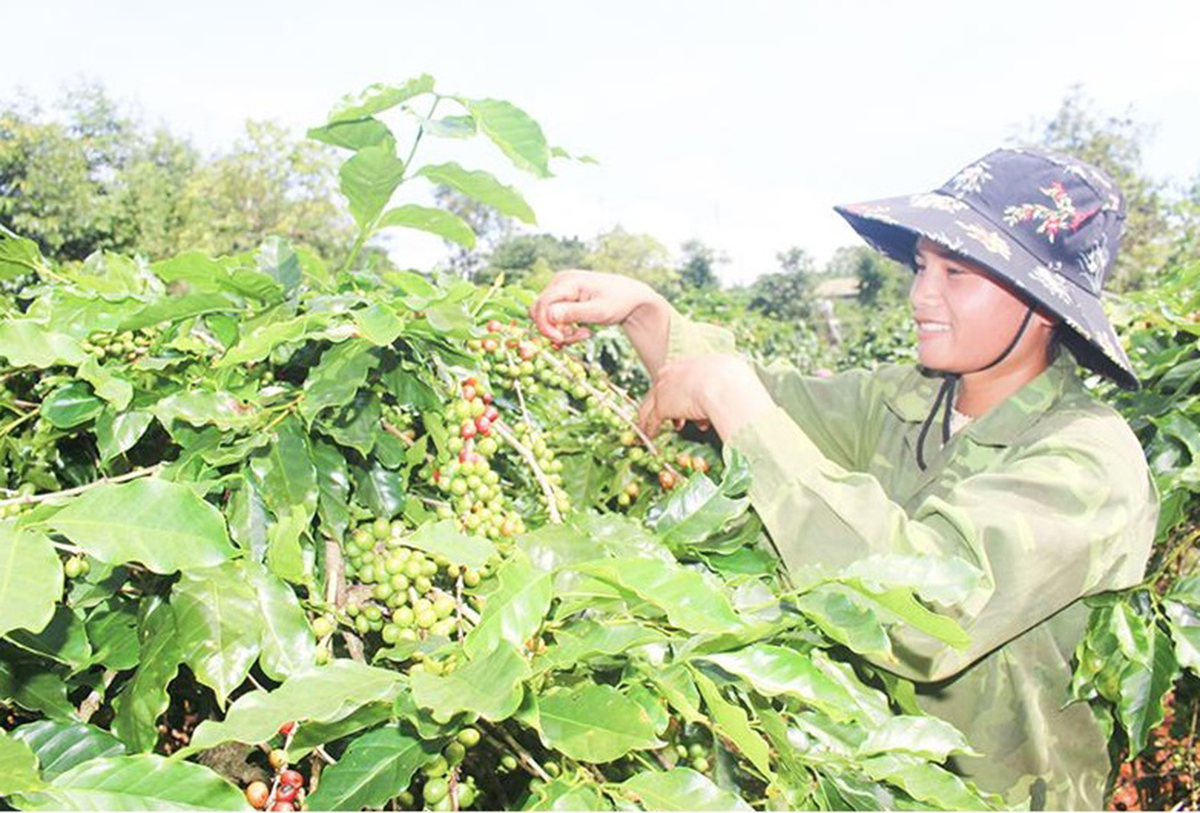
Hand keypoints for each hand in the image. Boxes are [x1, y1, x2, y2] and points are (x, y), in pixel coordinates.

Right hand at [531, 269, 672, 375]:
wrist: (631, 297)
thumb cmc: (619, 302)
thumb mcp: (599, 311)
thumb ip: (573, 313)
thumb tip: (549, 315)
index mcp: (567, 281)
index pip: (542, 304)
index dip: (545, 325)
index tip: (560, 340)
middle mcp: (559, 281)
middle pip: (540, 310)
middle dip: (553, 329)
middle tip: (575, 337)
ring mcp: (560, 289)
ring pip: (545, 316)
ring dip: (560, 331)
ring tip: (583, 333)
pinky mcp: (563, 298)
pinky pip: (553, 316)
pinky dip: (563, 328)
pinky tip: (580, 330)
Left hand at [638, 354, 774, 440]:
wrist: (725, 385)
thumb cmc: (733, 381)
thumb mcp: (729, 374)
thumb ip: (725, 381)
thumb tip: (740, 387)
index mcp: (689, 361)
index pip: (676, 376)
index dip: (676, 390)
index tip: (678, 401)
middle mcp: (672, 371)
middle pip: (660, 387)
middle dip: (661, 402)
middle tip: (659, 415)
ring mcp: (664, 387)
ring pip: (651, 404)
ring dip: (650, 417)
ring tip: (650, 428)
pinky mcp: (661, 405)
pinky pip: (651, 419)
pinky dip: (649, 428)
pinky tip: (649, 436)